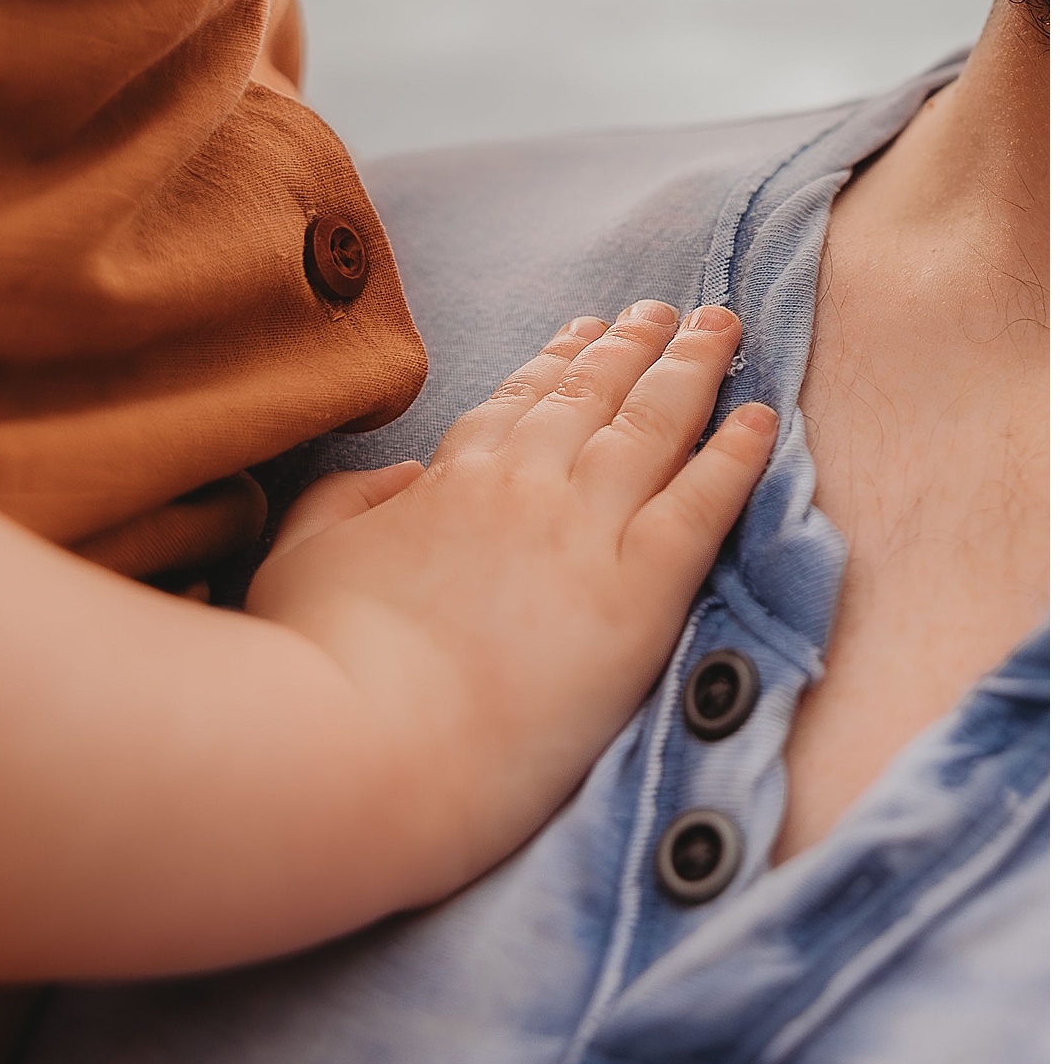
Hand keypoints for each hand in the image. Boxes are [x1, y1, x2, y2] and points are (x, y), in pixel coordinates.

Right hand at [247, 302, 775, 891]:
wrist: (364, 751)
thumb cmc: (319, 669)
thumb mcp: (300, 559)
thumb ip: (346, 501)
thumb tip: (403, 476)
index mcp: (447, 481)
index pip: (518, 403)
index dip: (559, 361)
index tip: (588, 330)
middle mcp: (523, 487)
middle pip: (593, 396)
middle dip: (634, 346)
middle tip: (665, 312)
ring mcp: (584, 533)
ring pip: (654, 428)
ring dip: (691, 370)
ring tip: (722, 330)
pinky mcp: (640, 595)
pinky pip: (703, 504)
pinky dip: (738, 456)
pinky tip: (764, 418)